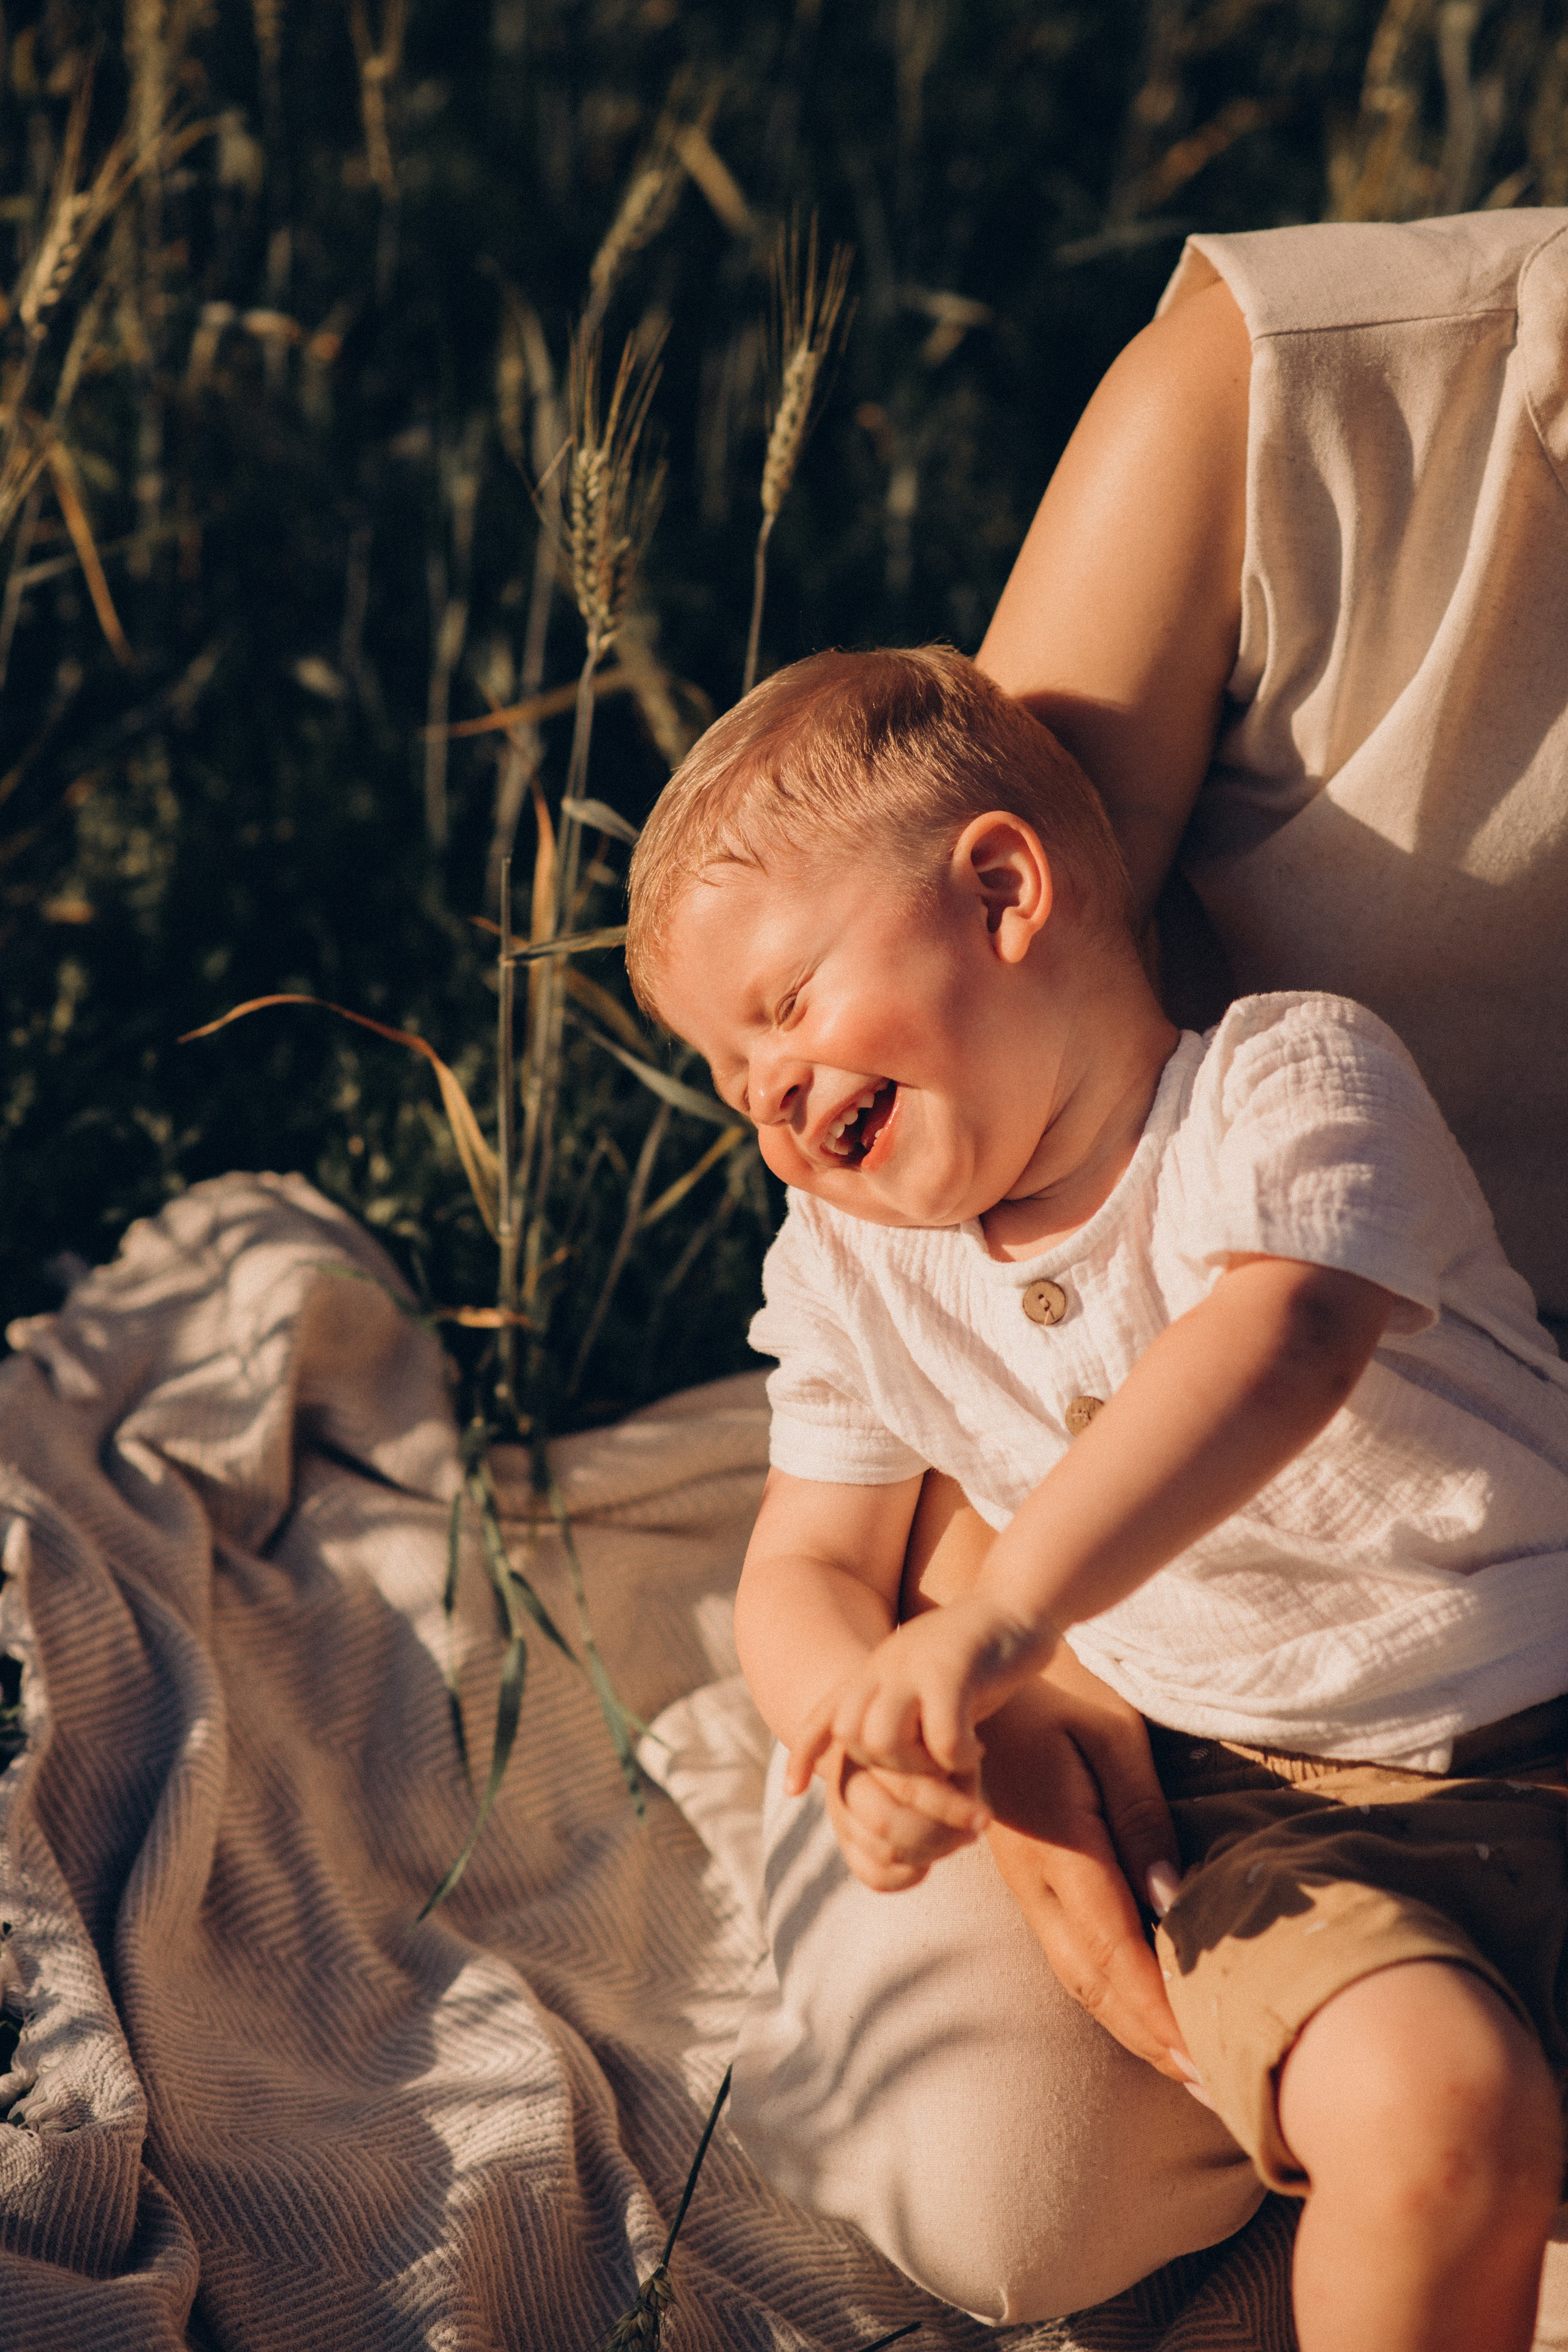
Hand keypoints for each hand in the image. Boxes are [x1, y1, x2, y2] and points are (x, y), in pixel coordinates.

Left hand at [784, 1595, 1050, 1793]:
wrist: (1016, 1607)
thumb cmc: (974, 1657)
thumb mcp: (923, 1682)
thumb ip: (900, 1714)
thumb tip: (885, 1765)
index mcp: (874, 1672)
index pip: (823, 1715)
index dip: (804, 1752)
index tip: (792, 1789)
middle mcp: (885, 1668)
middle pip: (852, 1738)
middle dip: (888, 1772)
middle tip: (931, 1773)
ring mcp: (915, 1668)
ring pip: (883, 1741)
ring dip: (921, 1769)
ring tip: (953, 1764)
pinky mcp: (952, 1672)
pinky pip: (940, 1738)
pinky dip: (958, 1758)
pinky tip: (978, 1751)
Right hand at [824, 1743, 988, 1892]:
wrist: (905, 1749)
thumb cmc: (934, 1743)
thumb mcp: (944, 1741)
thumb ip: (952, 1756)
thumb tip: (975, 1771)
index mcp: (871, 1745)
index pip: (908, 1789)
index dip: (952, 1808)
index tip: (986, 1818)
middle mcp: (847, 1777)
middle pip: (887, 1823)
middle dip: (939, 1836)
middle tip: (972, 1833)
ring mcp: (841, 1813)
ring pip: (884, 1852)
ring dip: (930, 1854)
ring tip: (959, 1839)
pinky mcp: (847, 1844)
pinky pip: (876, 1877)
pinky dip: (910, 1876)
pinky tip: (931, 1858)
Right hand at [979, 1649, 1196, 2086]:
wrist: (977, 1691)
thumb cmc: (1059, 1699)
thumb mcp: (1112, 1739)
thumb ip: (1142, 1817)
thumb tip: (1169, 1900)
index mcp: (1058, 1849)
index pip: (1113, 1952)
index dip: (1157, 2011)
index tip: (1202, 2056)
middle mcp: (1034, 1883)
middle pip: (1094, 1982)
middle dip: (1150, 2038)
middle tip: (1211, 2083)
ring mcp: (1025, 1888)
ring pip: (1077, 1978)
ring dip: (1131, 2026)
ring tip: (1186, 2066)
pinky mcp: (1028, 1885)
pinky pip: (1069, 1956)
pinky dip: (1109, 1996)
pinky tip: (1142, 2011)